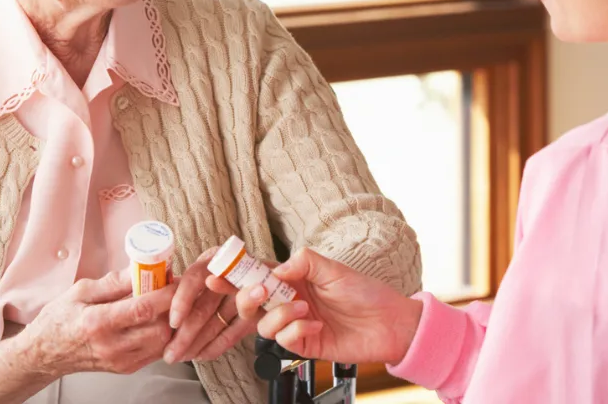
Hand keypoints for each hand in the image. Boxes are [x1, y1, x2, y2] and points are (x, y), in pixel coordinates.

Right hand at [18, 269, 175, 376]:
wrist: (45, 353)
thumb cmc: (60, 319)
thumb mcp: (81, 291)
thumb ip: (114, 282)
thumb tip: (141, 268)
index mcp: (98, 323)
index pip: (143, 309)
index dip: (165, 294)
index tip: (173, 279)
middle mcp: (111, 346)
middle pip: (159, 329)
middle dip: (171, 308)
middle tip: (170, 290)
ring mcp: (120, 361)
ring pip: (162, 343)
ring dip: (169, 322)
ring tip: (163, 304)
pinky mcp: (125, 368)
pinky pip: (156, 352)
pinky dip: (162, 335)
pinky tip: (155, 320)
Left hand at [163, 247, 259, 363]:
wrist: (270, 278)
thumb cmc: (218, 274)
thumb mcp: (200, 271)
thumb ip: (178, 283)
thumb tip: (150, 298)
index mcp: (214, 257)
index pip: (195, 278)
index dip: (182, 300)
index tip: (172, 322)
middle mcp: (232, 271)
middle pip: (204, 307)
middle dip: (185, 335)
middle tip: (169, 354)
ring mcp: (248, 292)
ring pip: (216, 324)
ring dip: (197, 344)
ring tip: (180, 357)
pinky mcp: (258, 310)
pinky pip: (232, 334)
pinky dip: (216, 346)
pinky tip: (201, 355)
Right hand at [228, 247, 423, 365]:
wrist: (390, 323)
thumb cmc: (365, 293)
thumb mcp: (333, 268)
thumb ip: (302, 262)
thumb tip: (275, 269)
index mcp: (293, 280)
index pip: (257, 276)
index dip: (236, 275)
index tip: (217, 275)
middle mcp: (290, 302)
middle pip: (251, 304)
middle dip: (248, 298)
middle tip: (261, 291)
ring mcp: (295, 325)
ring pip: (264, 325)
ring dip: (280, 314)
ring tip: (305, 308)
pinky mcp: (304, 345)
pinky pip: (284, 340)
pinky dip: (296, 330)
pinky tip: (316, 325)